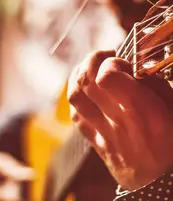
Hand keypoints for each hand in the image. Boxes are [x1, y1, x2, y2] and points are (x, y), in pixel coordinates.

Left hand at [68, 50, 172, 189]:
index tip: (119, 61)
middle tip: (102, 57)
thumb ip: (153, 83)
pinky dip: (76, 96)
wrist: (160, 180)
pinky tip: (85, 90)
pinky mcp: (93, 140)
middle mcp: (117, 120)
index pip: (107, 78)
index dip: (109, 62)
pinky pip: (75, 113)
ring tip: (89, 69)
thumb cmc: (171, 141)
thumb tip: (132, 66)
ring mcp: (101, 132)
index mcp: (141, 111)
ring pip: (74, 96)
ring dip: (78, 76)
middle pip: (86, 81)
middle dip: (91, 60)